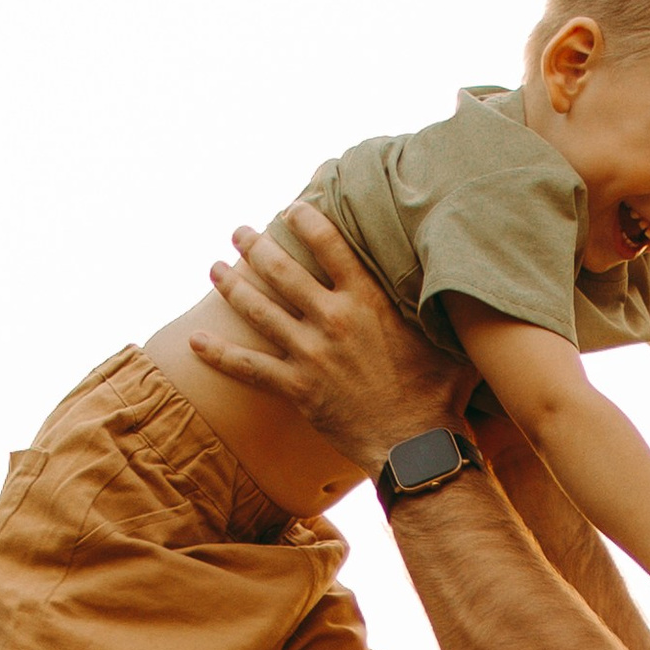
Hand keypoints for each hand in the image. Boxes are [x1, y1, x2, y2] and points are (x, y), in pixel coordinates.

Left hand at [189, 206, 462, 472]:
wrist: (415, 443)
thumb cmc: (439, 390)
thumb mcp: (444, 333)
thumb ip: (437, 300)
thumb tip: (455, 269)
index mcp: (367, 300)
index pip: (329, 244)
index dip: (305, 219)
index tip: (291, 207)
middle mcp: (333, 319)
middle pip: (282, 270)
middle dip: (254, 246)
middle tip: (237, 231)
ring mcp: (310, 354)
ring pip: (258, 310)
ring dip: (231, 286)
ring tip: (213, 267)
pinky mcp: (297, 389)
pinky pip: (248, 368)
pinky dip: (218, 355)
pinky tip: (195, 340)